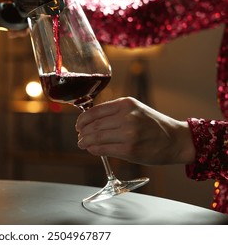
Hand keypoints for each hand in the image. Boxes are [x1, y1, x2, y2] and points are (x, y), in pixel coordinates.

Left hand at [75, 97, 195, 165]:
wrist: (176, 140)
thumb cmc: (154, 125)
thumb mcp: (135, 109)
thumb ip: (114, 112)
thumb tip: (90, 120)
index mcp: (126, 104)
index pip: (94, 111)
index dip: (82, 120)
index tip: (78, 125)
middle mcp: (126, 117)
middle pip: (93, 125)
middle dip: (82, 133)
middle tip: (80, 137)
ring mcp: (128, 134)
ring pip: (96, 138)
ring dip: (85, 142)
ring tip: (83, 144)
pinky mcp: (129, 150)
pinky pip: (103, 149)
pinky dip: (94, 150)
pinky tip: (92, 149)